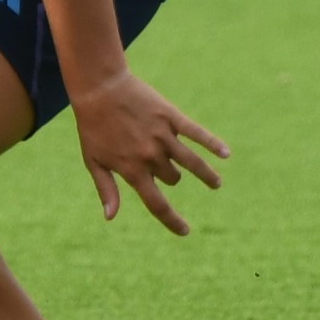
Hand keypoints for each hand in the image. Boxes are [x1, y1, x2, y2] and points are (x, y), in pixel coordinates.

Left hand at [69, 69, 228, 232]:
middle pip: (173, 178)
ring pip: (192, 163)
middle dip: (171, 177)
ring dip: (207, 176)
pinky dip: (213, 144)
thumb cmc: (93, 127)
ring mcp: (162, 136)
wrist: (99, 88)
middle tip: (163, 167)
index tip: (185, 231)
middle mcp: (151, 156)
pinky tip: (226, 154)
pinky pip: (197, 133)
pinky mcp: (171, 117)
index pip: (157, 204)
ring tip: (216, 184)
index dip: (172, 221)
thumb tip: (110, 217)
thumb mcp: (94, 161)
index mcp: (132, 170)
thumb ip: (106, 189)